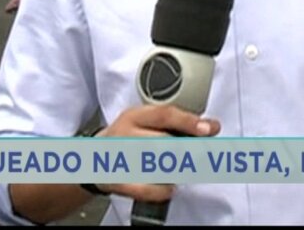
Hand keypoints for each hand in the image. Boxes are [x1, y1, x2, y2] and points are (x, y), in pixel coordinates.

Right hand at [90, 105, 220, 200]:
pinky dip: (162, 189)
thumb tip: (210, 127)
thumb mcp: (145, 121)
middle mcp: (125, 134)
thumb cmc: (127, 137)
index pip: (164, 114)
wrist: (93, 158)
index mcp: (135, 116)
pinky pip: (145, 189)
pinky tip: (170, 187)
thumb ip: (175, 123)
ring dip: (175, 170)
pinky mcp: (117, 181)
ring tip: (182, 170)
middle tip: (203, 155)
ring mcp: (119, 159)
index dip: (189, 122)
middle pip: (163, 142)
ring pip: (156, 166)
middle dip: (188, 150)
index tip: (210, 128)